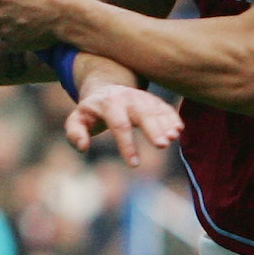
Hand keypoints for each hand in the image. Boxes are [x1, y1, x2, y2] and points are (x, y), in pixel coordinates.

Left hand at [65, 84, 182, 166]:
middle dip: (152, 129)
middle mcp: (127, 98)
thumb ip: (74, 133)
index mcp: (108, 104)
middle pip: (142, 113)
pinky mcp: (152, 100)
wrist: (105, 89)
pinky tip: (179, 129)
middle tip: (162, 145)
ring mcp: (141, 97)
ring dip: (166, 123)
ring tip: (174, 138)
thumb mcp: (76, 120)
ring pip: (155, 110)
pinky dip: (172, 117)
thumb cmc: (91, 112)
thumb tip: (83, 147)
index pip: (119, 125)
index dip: (127, 144)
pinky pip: (164, 107)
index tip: (133, 164)